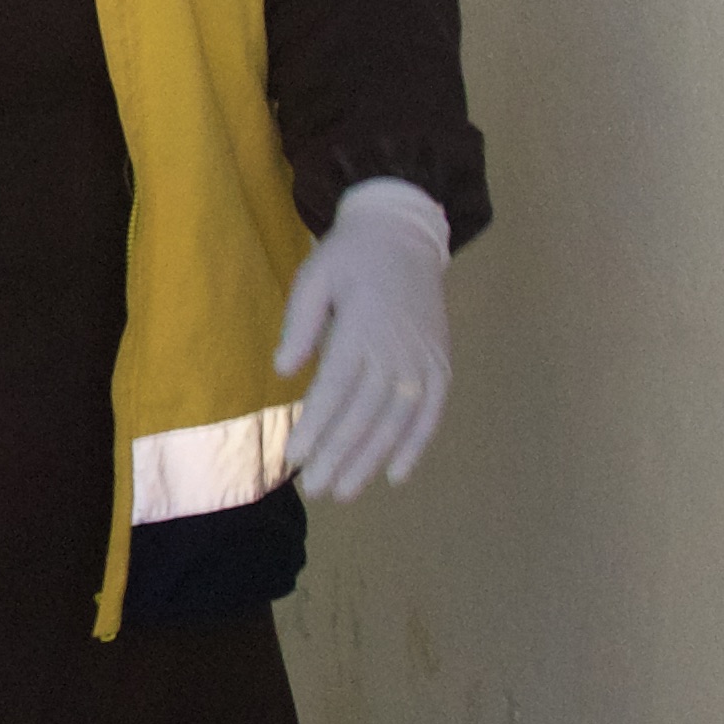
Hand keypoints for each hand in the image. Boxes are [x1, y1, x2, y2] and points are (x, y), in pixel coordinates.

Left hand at [273, 181, 452, 494]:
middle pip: (366, 414)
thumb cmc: (351, 256)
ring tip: (344, 490)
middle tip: (315, 488)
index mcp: (363, 326)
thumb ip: (300, 323)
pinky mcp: (440, 364)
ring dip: (371, 460)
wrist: (405, 233)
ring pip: (397, 421)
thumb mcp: (315, 275)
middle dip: (339, 455)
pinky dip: (416, 446)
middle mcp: (397, 349)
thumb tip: (283, 370)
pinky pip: (432, 413)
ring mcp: (424, 359)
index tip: (294, 457)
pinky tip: (396, 476)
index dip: (316, 426)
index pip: (336, 388)